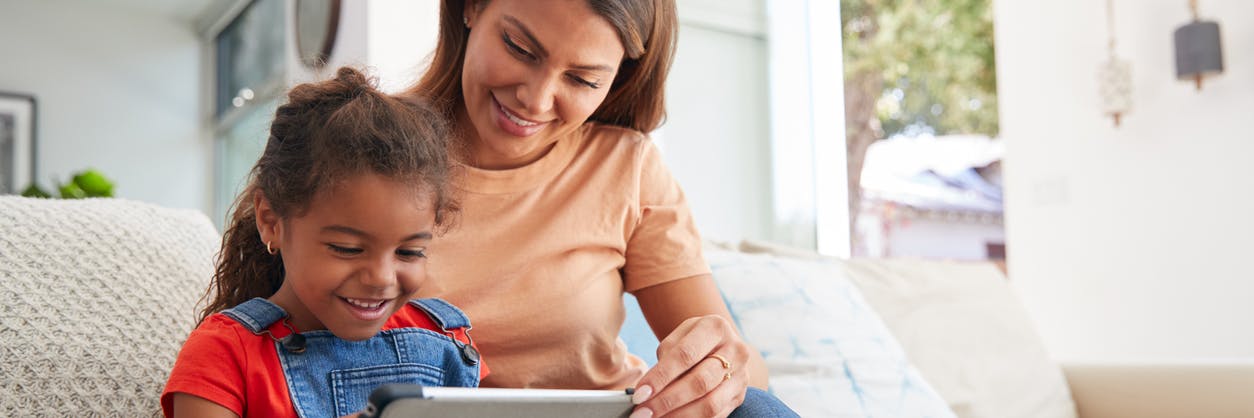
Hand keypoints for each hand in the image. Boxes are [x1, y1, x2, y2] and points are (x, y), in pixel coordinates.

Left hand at [630, 315, 749, 417]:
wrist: (719, 345)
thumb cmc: (691, 341)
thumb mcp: (678, 338)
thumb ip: (666, 359)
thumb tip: (647, 391)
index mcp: (715, 328)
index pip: (685, 356)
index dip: (661, 377)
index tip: (639, 394)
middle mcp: (735, 350)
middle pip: (700, 382)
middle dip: (667, 401)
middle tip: (642, 412)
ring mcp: (741, 375)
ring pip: (710, 404)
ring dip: (679, 415)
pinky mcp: (739, 396)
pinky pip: (716, 416)